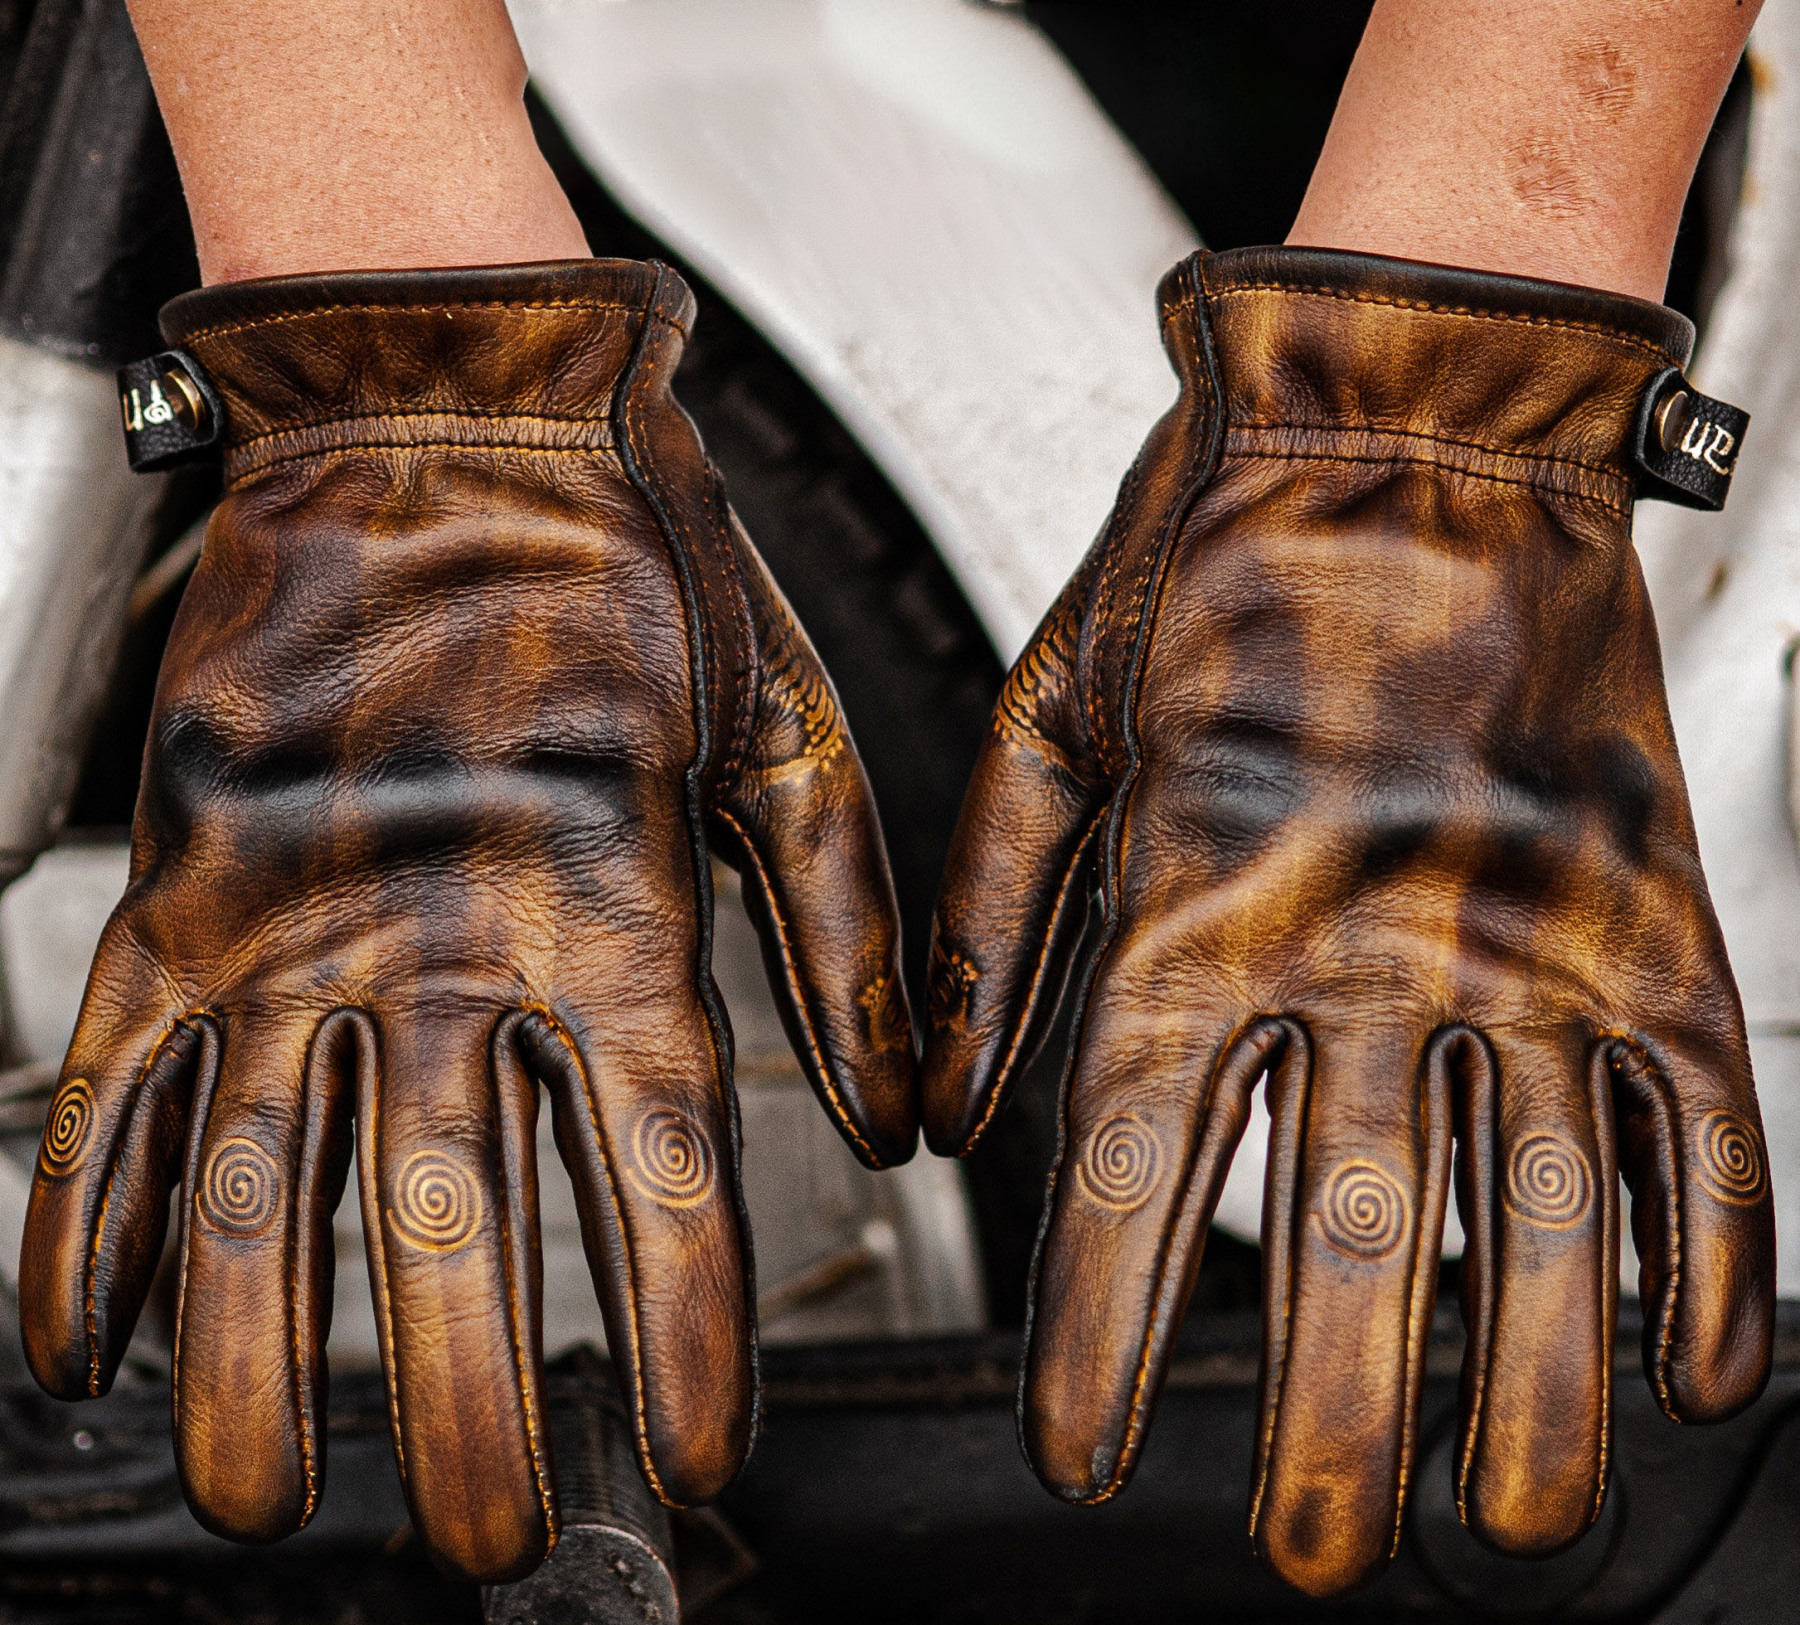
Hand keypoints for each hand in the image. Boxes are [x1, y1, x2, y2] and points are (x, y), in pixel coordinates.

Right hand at [21, 260, 915, 1582]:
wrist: (450, 404)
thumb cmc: (626, 552)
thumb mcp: (787, 736)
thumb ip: (853, 936)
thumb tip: (904, 1102)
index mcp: (611, 910)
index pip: (657, 1185)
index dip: (681, 1341)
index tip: (696, 1448)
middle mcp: (444, 941)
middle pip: (453, 1239)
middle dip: (471, 1416)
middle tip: (489, 1537)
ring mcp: (293, 921)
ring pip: (260, 1200)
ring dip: (260, 1370)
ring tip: (273, 1498)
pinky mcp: (187, 886)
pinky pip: (115, 1084)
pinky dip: (87, 1222)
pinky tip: (80, 1336)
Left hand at [922, 247, 1773, 1595]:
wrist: (1413, 418)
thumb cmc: (1224, 557)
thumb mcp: (1051, 722)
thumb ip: (987, 922)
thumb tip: (937, 1096)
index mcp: (1204, 897)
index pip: (1145, 1176)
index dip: (1109, 1338)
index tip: (1084, 1446)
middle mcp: (1372, 939)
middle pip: (1359, 1246)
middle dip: (1331, 1428)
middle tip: (1311, 1550)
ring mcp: (1533, 932)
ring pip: (1552, 1219)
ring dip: (1540, 1397)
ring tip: (1512, 1525)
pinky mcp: (1650, 908)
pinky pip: (1702, 1112)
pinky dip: (1713, 1252)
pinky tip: (1695, 1362)